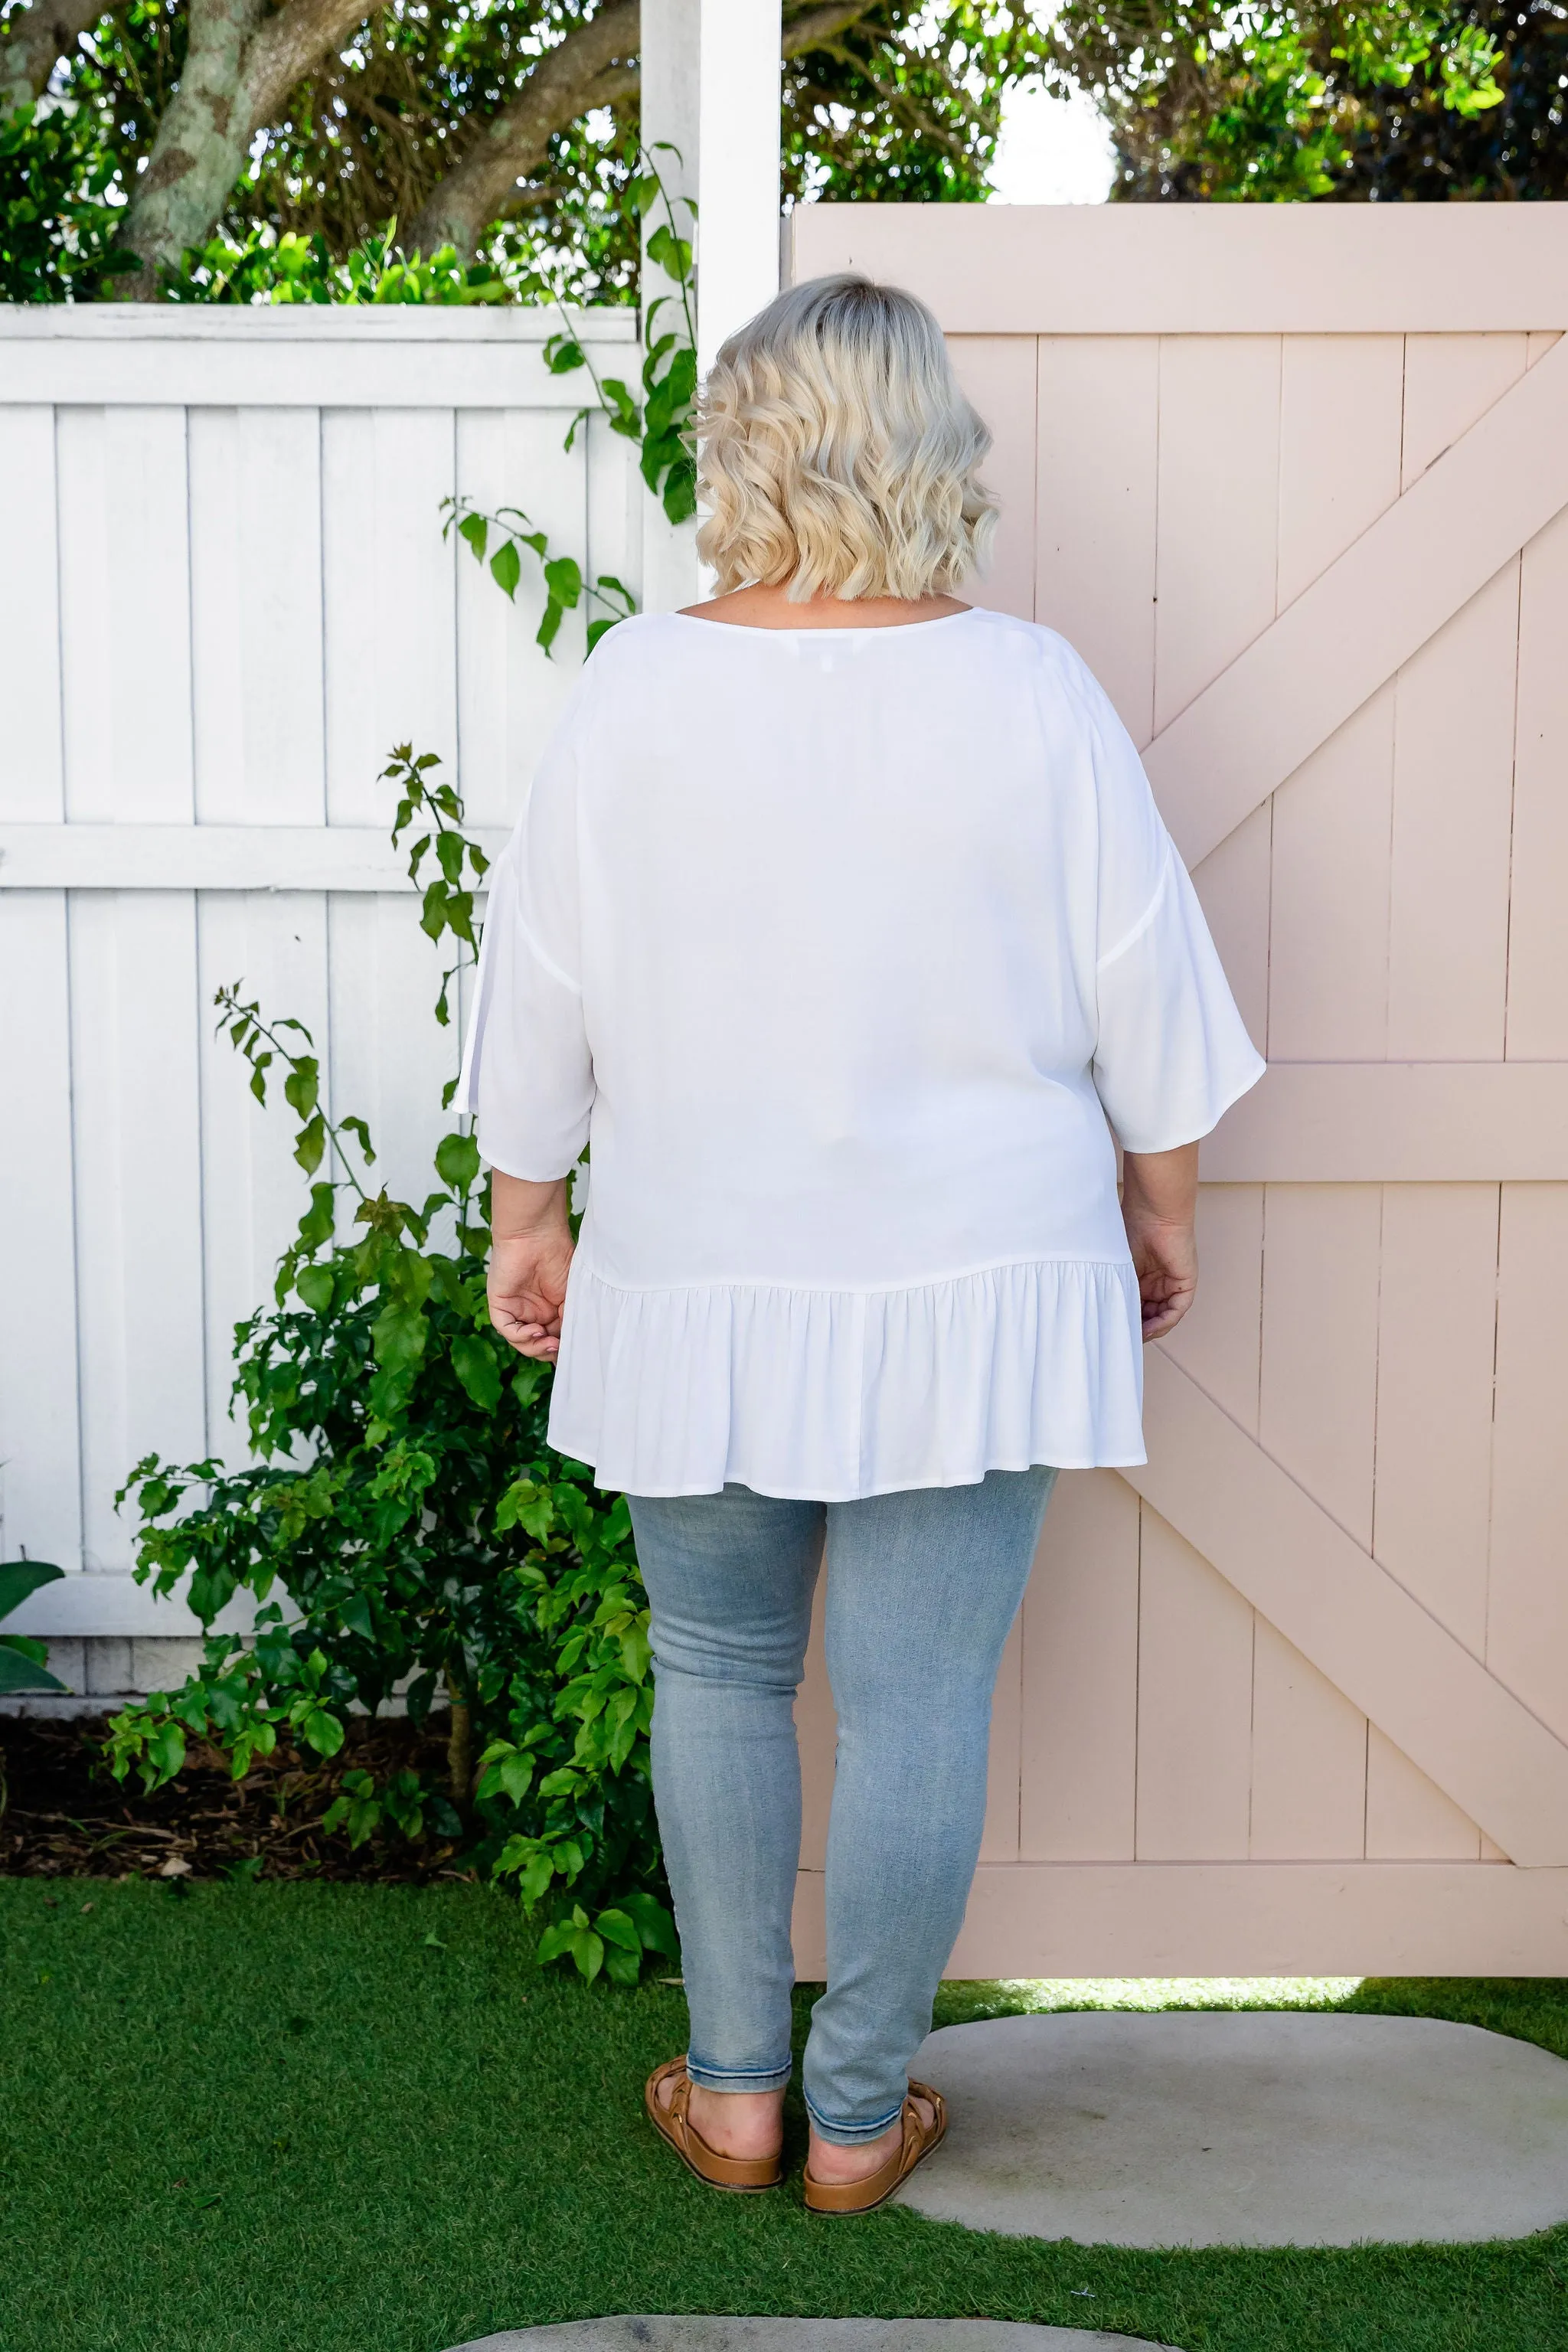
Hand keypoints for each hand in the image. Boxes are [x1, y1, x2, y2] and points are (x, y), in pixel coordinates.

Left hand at [488, 1172, 573, 1360]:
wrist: (538, 1234)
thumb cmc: (558, 1255)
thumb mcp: (572, 1294)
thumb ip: (570, 1318)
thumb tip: (571, 1344)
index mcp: (551, 1310)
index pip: (554, 1339)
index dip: (562, 1349)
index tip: (575, 1354)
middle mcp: (533, 1312)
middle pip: (537, 1344)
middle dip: (549, 1352)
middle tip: (561, 1350)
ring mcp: (516, 1309)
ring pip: (521, 1341)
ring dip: (536, 1347)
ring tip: (550, 1343)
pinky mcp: (500, 1304)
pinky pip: (506, 1329)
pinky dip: (520, 1336)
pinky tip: (536, 1331)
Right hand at [1124, 1209, 1196, 1341]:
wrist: (1153, 1213)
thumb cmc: (1131, 1230)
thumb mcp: (1117, 1267)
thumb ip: (1116, 1290)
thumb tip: (1106, 1316)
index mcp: (1140, 1278)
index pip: (1134, 1306)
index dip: (1125, 1320)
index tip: (1111, 1331)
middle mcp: (1156, 1283)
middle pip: (1148, 1315)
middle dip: (1136, 1328)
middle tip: (1121, 1337)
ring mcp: (1171, 1285)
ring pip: (1161, 1317)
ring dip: (1149, 1329)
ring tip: (1133, 1336)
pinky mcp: (1185, 1285)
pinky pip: (1175, 1311)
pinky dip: (1162, 1323)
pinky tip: (1148, 1328)